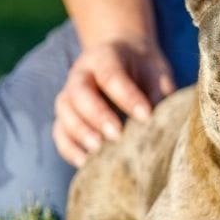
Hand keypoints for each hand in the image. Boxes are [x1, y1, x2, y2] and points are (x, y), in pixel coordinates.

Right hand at [53, 35, 174, 166]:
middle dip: (97, 115)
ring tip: (99, 151)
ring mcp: (69, 93)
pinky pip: (60, 132)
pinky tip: (85, 163)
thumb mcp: (157, 74)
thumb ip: (158, 94)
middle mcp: (81, 73)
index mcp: (105, 56)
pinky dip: (69, 148)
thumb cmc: (144, 70)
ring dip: (80, 133)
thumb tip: (159, 125)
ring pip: (65, 112)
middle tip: (116, 135)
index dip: (127, 96)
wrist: (126, 58)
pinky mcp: (65, 115)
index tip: (146, 116)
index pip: (111, 75)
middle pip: (80, 92)